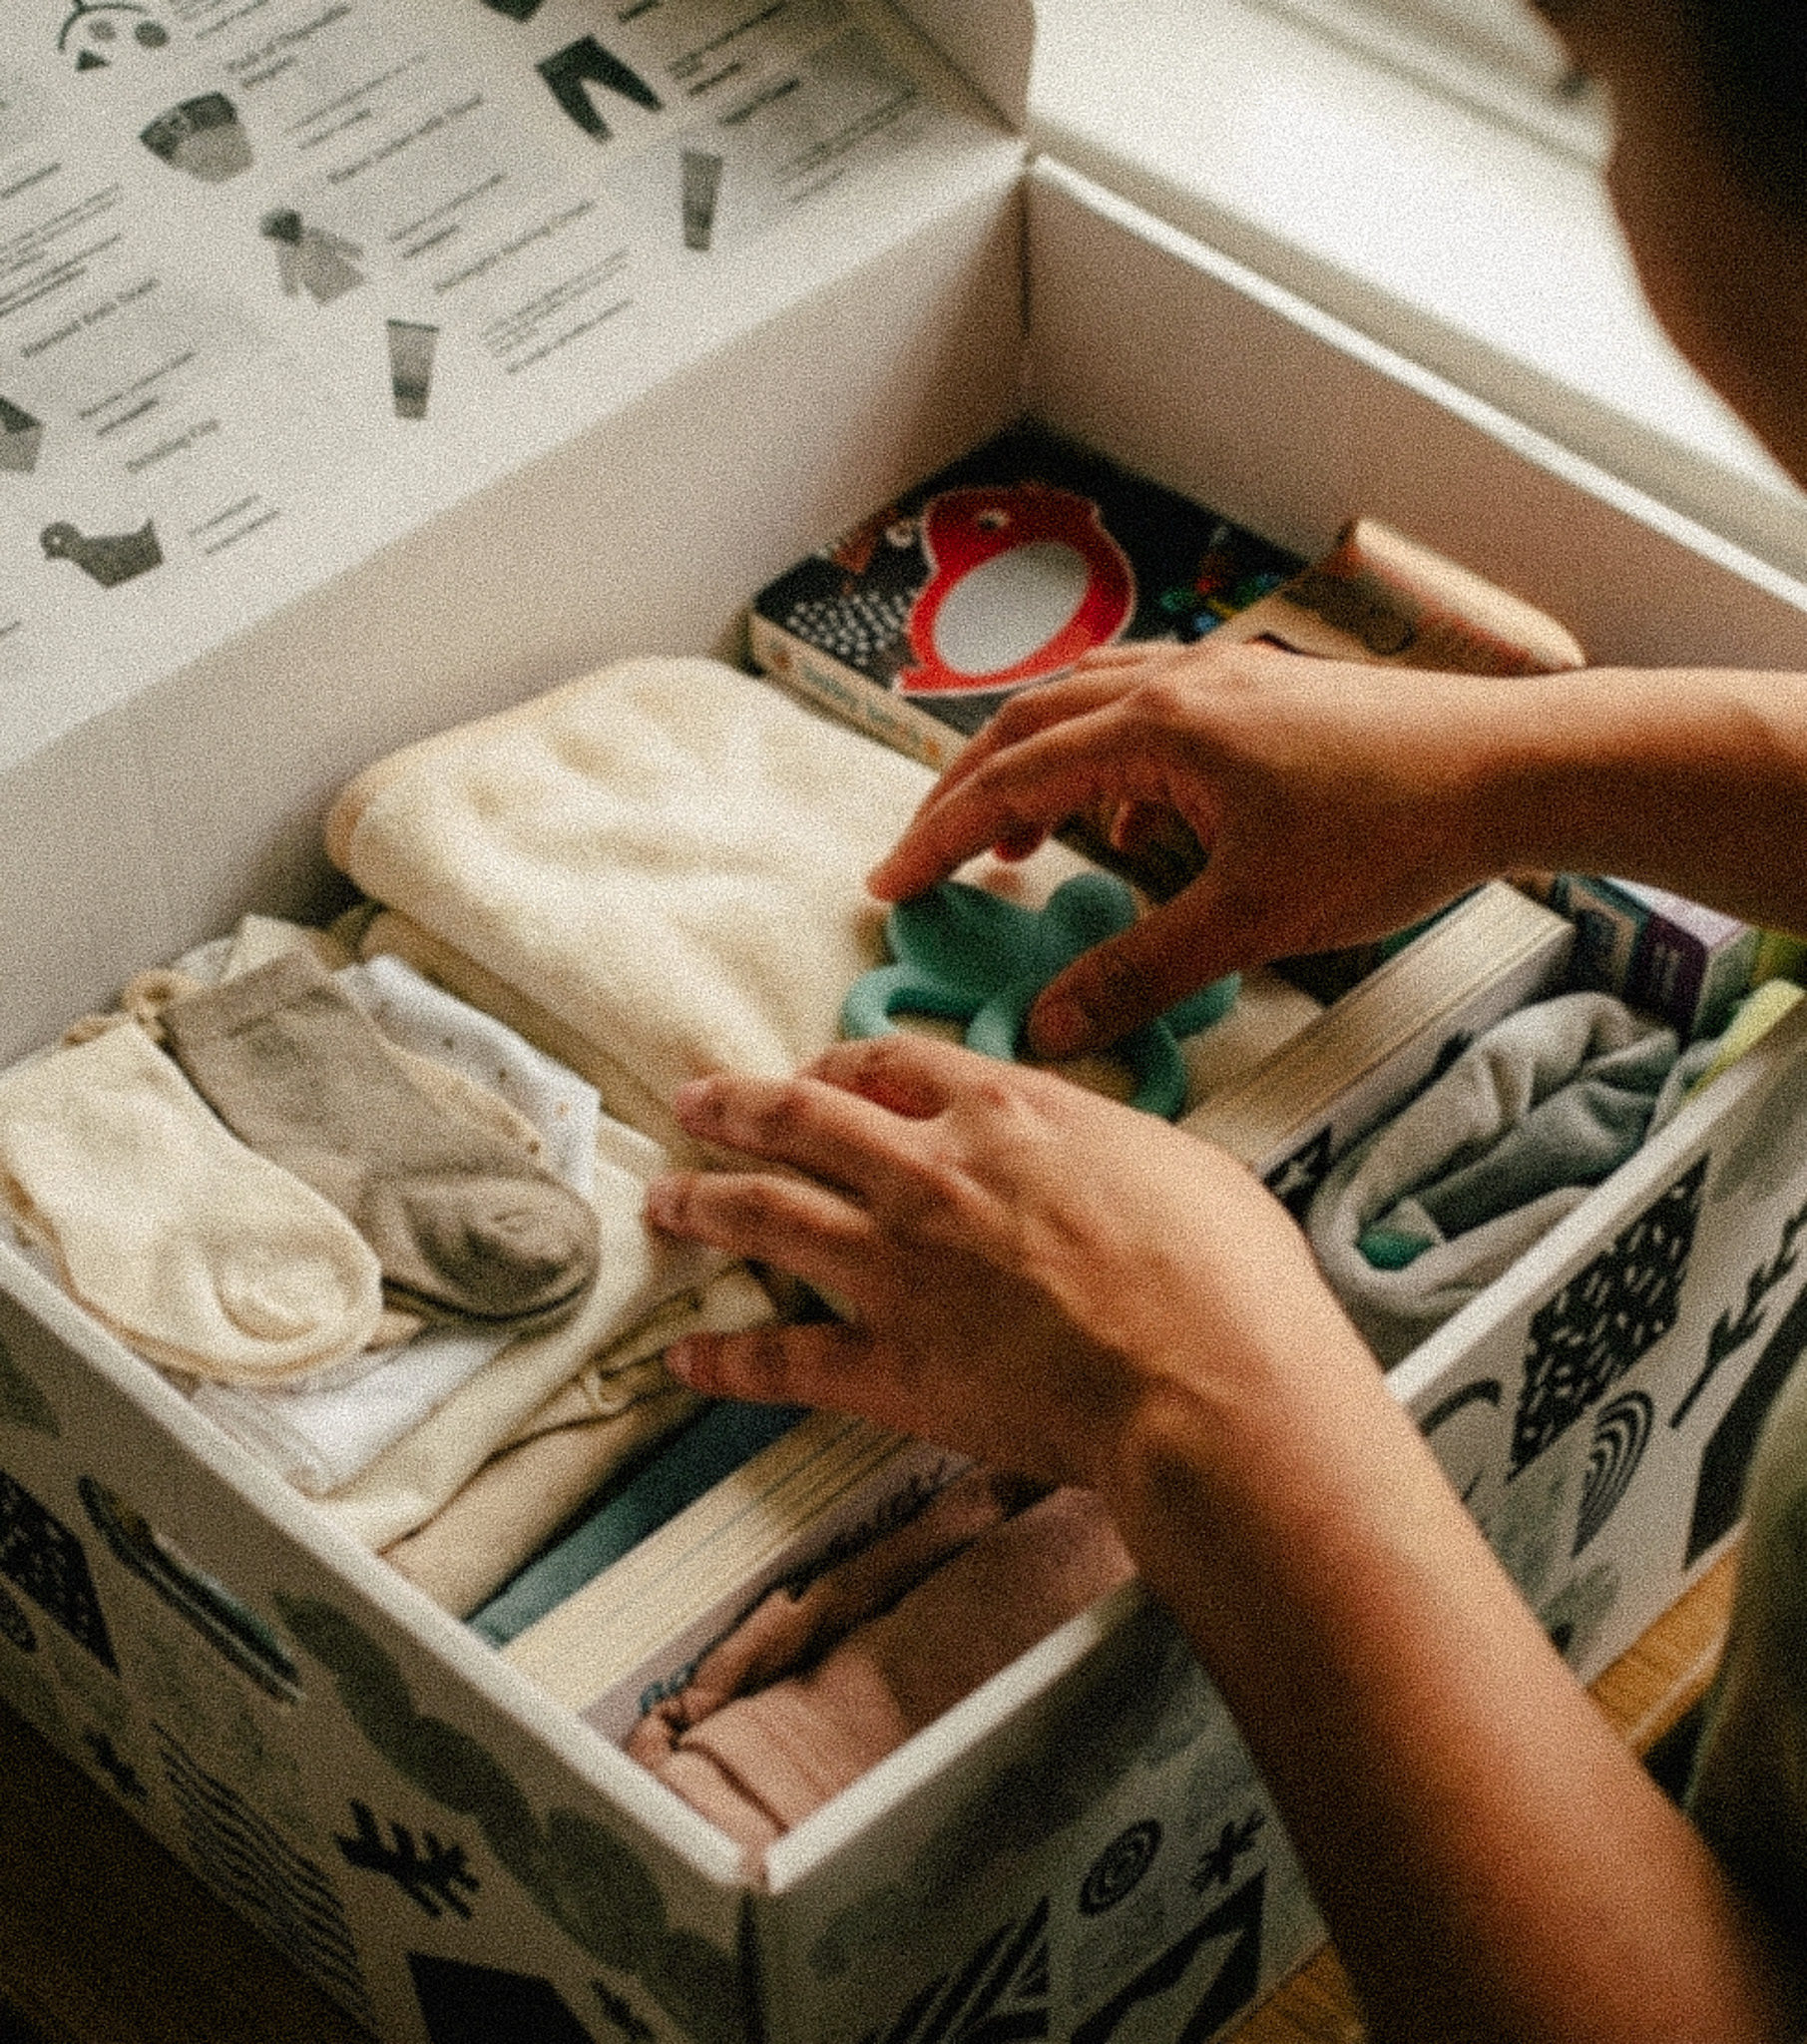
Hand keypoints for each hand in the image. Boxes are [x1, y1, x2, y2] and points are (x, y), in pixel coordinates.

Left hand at [643, 1031, 1355, 1495]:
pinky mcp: (890, 1364)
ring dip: (703, 1202)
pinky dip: (725, 1359)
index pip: (893, 1066)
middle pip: (800, 1119)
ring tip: (663, 1200)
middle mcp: (930, 1172)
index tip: (816, 1074)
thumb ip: (1108, 1146)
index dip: (841, 1066)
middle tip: (692, 1104)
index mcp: (1005, 1112)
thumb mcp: (1179, 1162)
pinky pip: (782, 1359)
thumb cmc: (1226, 1276)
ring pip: (766, 1214)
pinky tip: (685, 1357)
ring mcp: (897, 1267)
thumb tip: (1102, 1158)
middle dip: (736, 1107)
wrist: (1210, 1382)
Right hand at [869, 640, 1509, 1057]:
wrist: (1512, 768)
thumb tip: (1050, 1022)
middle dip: (967, 792)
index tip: (891, 883)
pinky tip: (1135, 828)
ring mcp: (1222, 678)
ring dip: (1034, 769)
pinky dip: (1108, 764)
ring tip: (1015, 843)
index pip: (1011, 777)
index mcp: (1160, 728)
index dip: (939, 835)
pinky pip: (1148, 712)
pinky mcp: (1261, 693)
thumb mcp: (1252, 920)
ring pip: (1086, 707)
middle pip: (1029, 723)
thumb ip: (1139, 971)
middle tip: (929, 856)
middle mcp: (1178, 684)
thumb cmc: (1394, 830)